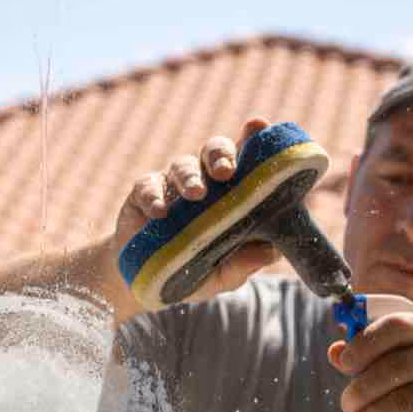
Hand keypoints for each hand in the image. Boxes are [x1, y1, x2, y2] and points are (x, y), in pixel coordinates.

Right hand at [111, 115, 281, 305]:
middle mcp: (204, 180)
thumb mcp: (225, 275)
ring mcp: (172, 185)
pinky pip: (147, 186)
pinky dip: (153, 196)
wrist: (147, 285)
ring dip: (190, 177)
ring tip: (196, 194)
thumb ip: (246, 263)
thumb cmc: (195, 273)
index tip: (259, 126)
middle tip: (227, 172)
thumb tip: (270, 252)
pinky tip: (159, 213)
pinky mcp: (142, 195)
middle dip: (221, 155)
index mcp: (232, 191)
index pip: (247, 157)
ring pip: (182, 165)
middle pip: (214, 150)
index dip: (254, 138)